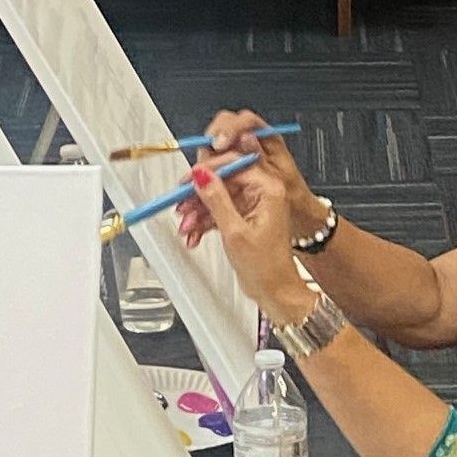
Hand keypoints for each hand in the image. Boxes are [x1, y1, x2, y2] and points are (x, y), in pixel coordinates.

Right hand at [189, 165, 315, 324]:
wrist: (274, 292)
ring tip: (186, 227)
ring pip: (217, 197)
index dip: (207, 172)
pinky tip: (193, 235)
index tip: (187, 181)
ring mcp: (253, 205)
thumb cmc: (266, 267)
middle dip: (198, 196)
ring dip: (198, 212)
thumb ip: (216, 200)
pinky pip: (219, 211)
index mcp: (269, 189)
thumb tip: (201, 175)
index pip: (233, 165)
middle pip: (222, 181)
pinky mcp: (244, 218)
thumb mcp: (235, 231)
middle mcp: (263, 193)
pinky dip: (204, 222)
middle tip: (181, 206)